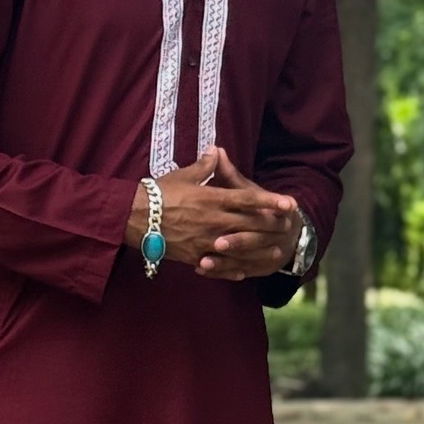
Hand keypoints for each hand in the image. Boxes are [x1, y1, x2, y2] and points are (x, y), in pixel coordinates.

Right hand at [126, 147, 296, 269]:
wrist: (133, 217)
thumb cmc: (158, 192)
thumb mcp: (183, 175)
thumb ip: (204, 165)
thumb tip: (216, 150)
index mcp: (212, 198)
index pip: (247, 199)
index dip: (270, 201)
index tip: (289, 203)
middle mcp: (213, 221)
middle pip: (249, 224)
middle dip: (271, 226)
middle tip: (290, 227)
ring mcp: (204, 241)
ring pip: (239, 248)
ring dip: (260, 250)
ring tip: (277, 252)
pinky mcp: (193, 256)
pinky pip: (217, 265)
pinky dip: (231, 269)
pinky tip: (244, 272)